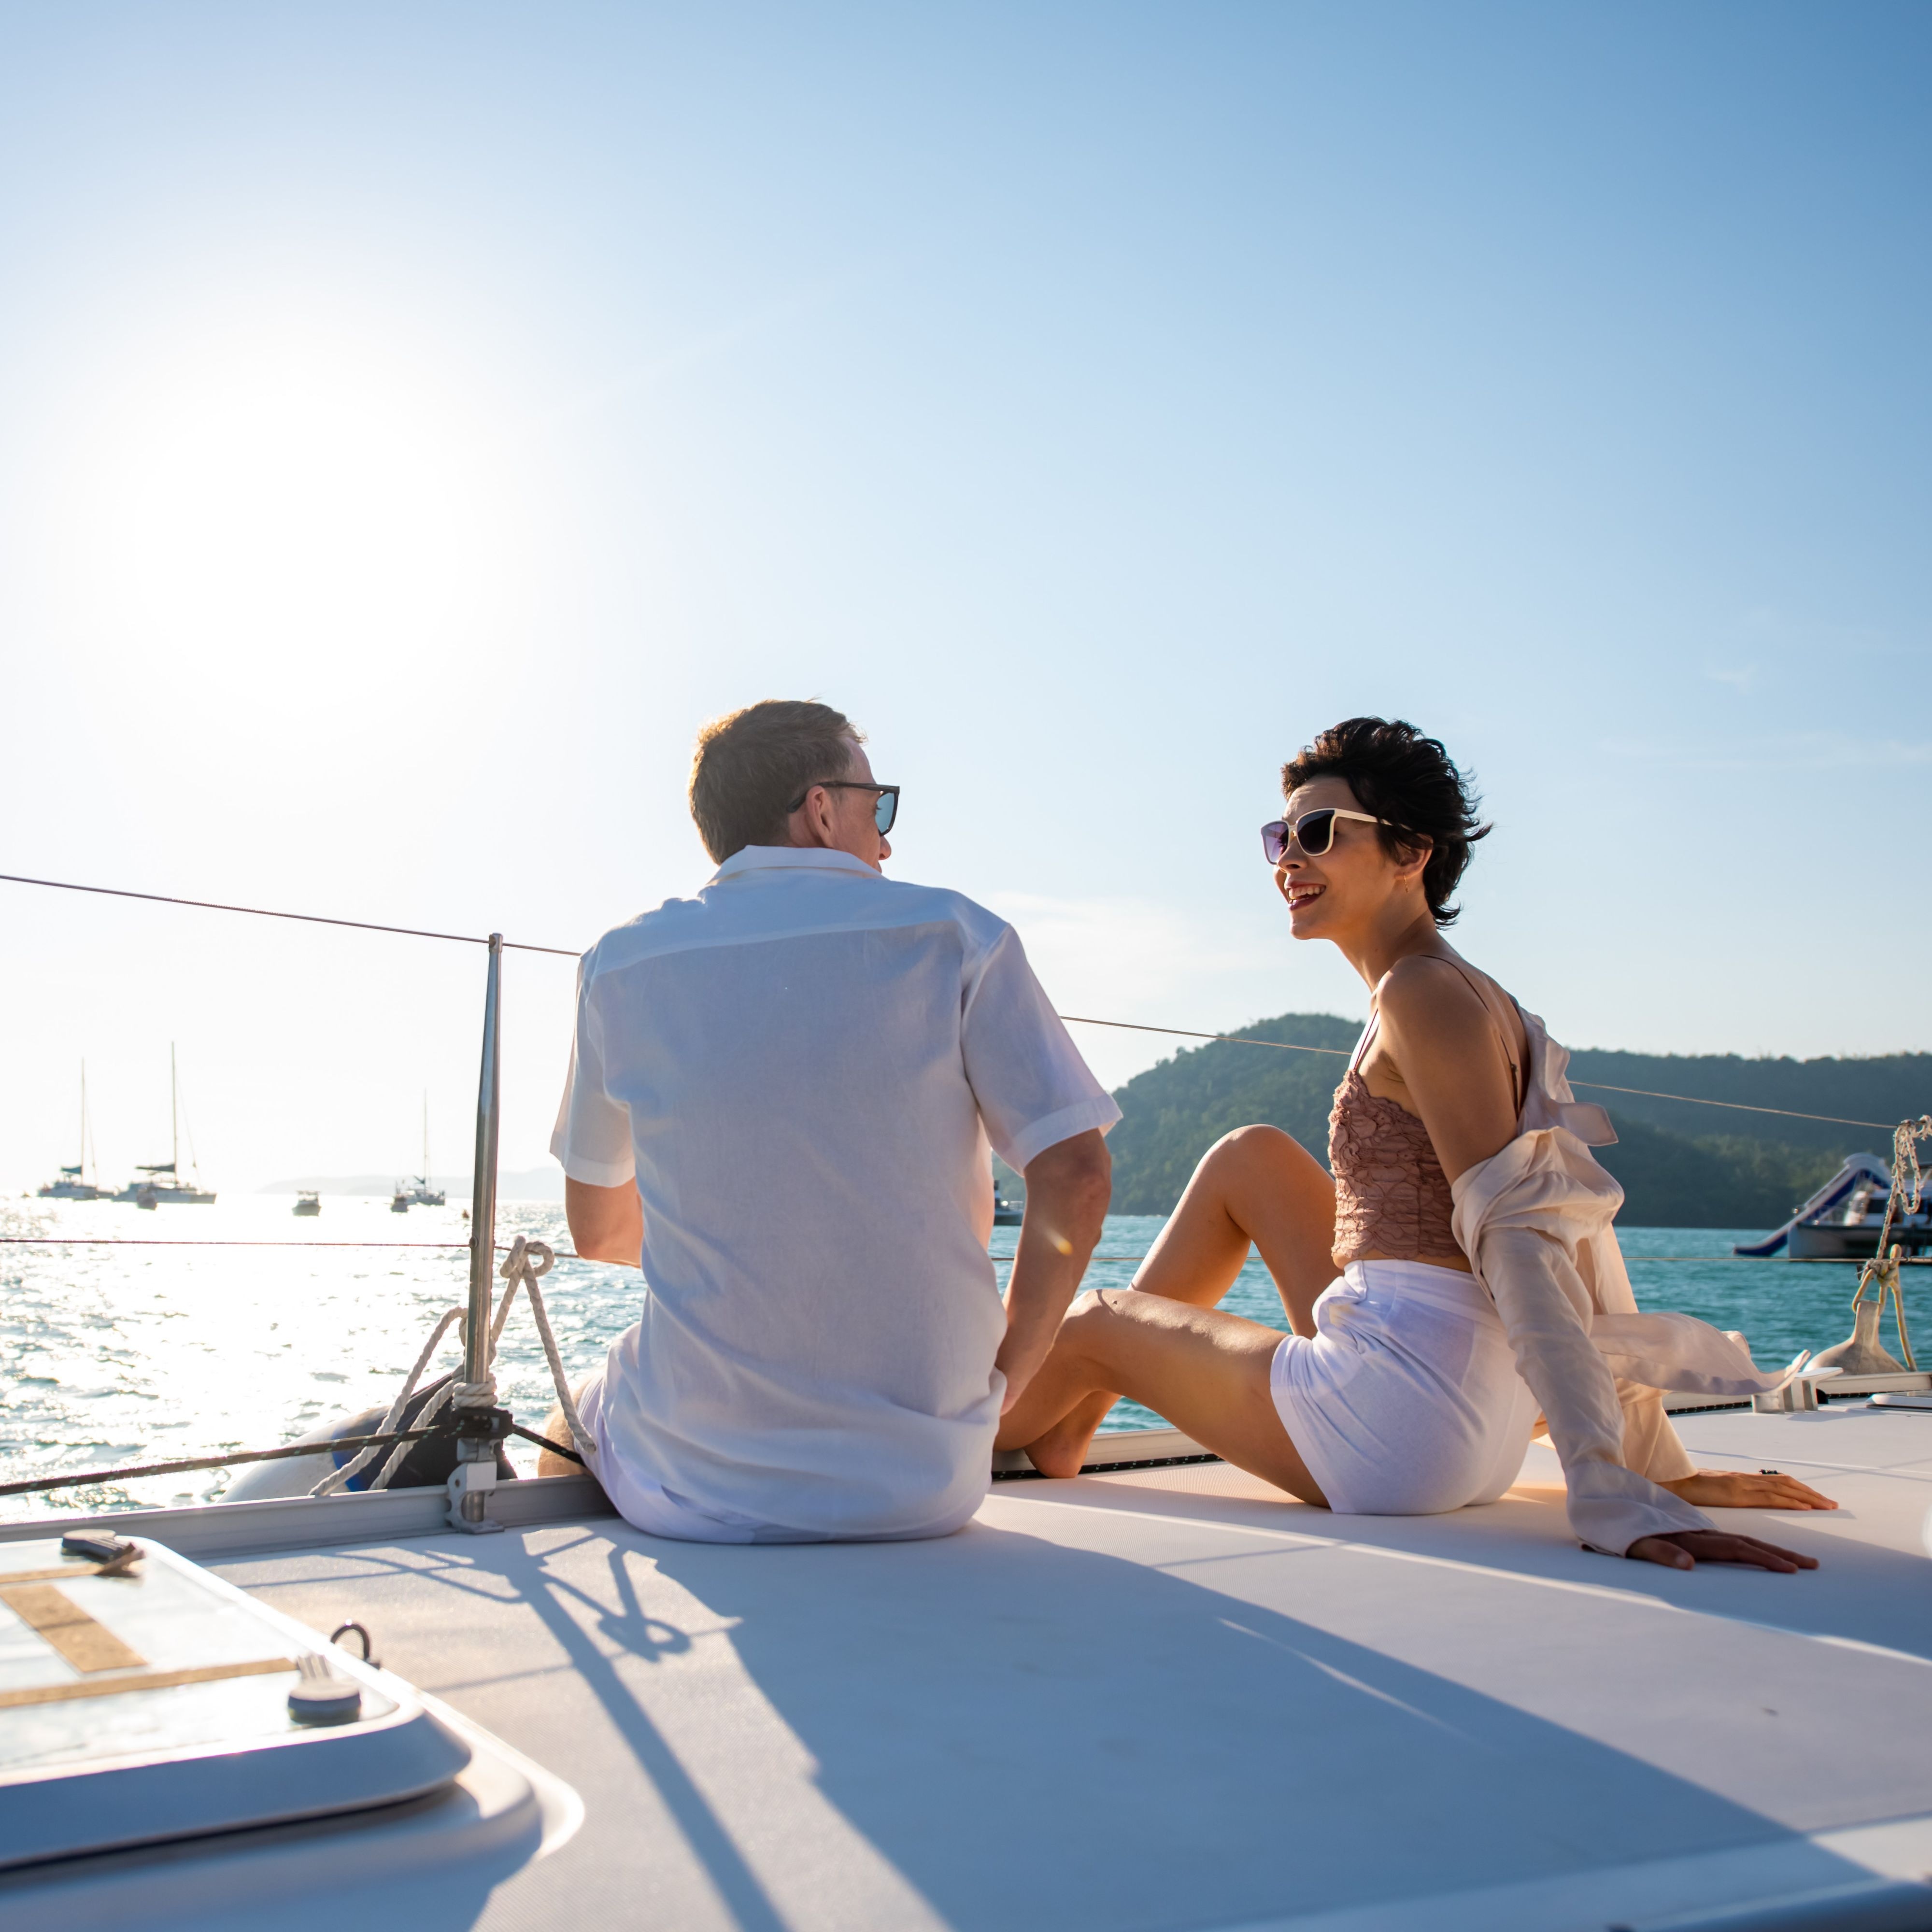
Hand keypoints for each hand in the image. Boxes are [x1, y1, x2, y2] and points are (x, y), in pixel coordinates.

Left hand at [1627, 1530, 1817, 1572]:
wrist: (1607, 1500)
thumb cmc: (1620, 1528)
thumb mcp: (1635, 1543)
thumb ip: (1661, 1551)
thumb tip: (1689, 1564)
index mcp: (1692, 1537)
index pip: (1736, 1548)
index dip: (1764, 1558)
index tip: (1790, 1569)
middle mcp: (1700, 1532)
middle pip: (1749, 1541)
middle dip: (1782, 1553)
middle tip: (1812, 1564)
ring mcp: (1699, 1531)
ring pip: (1745, 1537)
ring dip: (1773, 1546)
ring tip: (1801, 1558)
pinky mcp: (1695, 1533)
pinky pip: (1733, 1537)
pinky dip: (1755, 1543)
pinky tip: (1765, 1550)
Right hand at [1659, 1469, 1836, 1510]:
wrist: (1667, 1484)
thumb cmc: (1687, 1490)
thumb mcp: (1713, 1492)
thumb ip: (1730, 1494)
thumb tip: (1742, 1500)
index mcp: (1741, 1480)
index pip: (1777, 1481)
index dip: (1799, 1489)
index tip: (1817, 1499)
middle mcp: (1744, 1479)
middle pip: (1785, 1483)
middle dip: (1811, 1493)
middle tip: (1832, 1504)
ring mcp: (1740, 1484)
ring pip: (1782, 1488)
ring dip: (1808, 1497)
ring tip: (1827, 1506)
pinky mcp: (1735, 1493)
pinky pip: (1768, 1497)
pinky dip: (1790, 1500)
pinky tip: (1805, 1507)